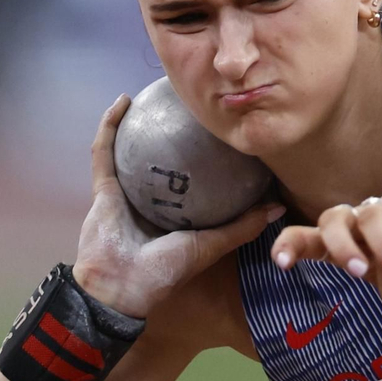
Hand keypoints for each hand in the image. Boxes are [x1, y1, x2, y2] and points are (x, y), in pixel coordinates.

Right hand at [72, 95, 283, 317]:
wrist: (119, 287)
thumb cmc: (166, 272)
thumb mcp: (211, 245)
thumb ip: (242, 226)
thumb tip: (278, 206)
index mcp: (177, 217)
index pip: (196, 182)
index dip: (210, 158)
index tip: (230, 133)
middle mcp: (152, 201)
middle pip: (165, 160)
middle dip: (176, 133)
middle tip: (196, 106)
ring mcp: (125, 192)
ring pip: (131, 148)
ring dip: (140, 121)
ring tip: (159, 94)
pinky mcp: (102, 187)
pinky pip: (105, 150)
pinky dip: (110, 125)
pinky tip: (124, 101)